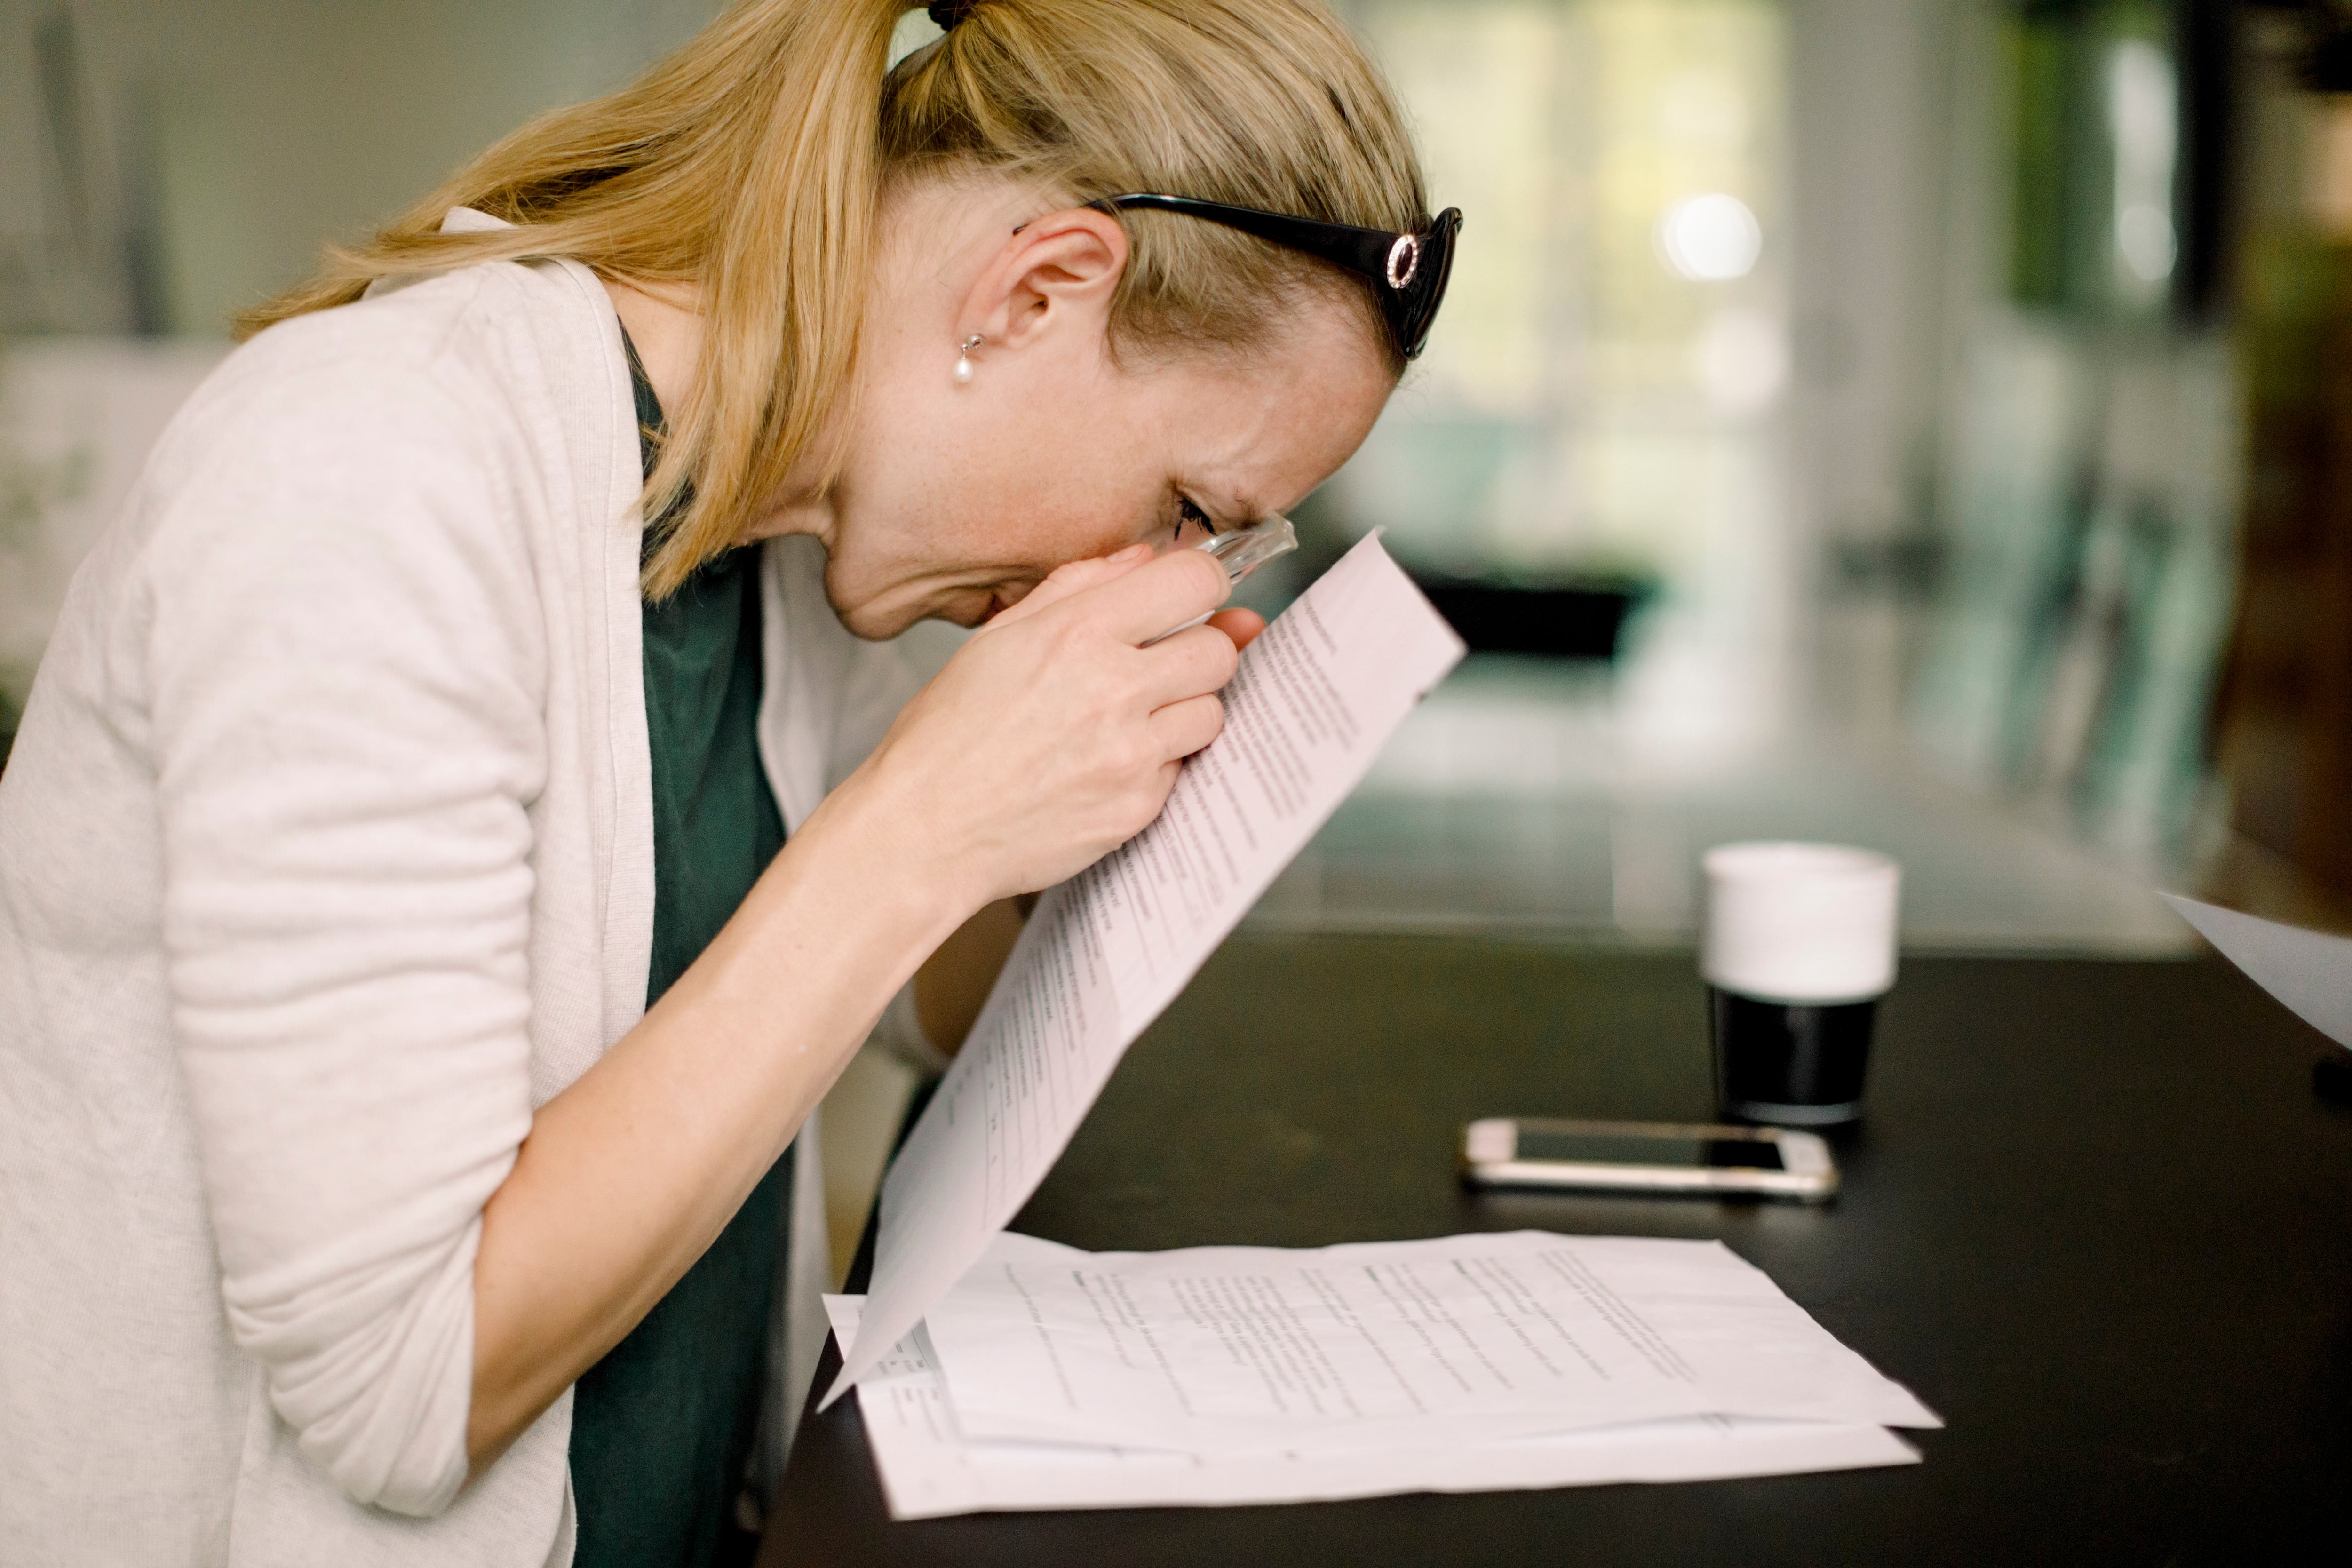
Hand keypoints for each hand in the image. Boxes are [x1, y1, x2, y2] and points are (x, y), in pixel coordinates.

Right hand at [833, 543, 1244, 914]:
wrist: (925, 830)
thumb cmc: (947, 737)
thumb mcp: (998, 638)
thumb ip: (1077, 587)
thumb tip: (1142, 558)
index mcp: (1076, 633)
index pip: (1195, 581)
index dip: (1203, 583)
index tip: (1195, 596)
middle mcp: (1113, 688)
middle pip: (1218, 650)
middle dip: (1200, 650)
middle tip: (1160, 664)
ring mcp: (1130, 753)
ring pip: (1211, 712)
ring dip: (1182, 710)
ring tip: (1127, 720)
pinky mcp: (1137, 807)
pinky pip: (1180, 770)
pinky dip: (1154, 764)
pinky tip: (1105, 765)